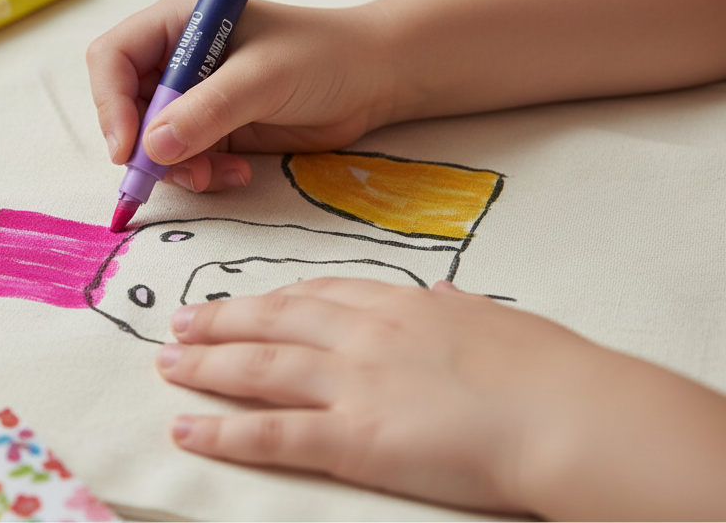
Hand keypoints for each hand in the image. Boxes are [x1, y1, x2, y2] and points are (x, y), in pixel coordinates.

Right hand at [86, 0, 396, 192]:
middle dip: (143, 145)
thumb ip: (208, 111)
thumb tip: (153, 147)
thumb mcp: (263, 79)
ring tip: (215, 177)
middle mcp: (176, 56)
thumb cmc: (323, 57)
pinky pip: (183, 159)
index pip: (113, 58)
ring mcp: (193, 95)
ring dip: (176, 167)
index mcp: (178, 21)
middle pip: (124, 105)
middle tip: (171, 174)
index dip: (111, 103)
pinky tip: (237, 175)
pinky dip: (201, 174)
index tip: (128, 147)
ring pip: (151, 141)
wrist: (375, 80)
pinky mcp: (212, 128)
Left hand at [157, 278, 725, 518]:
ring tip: (166, 365)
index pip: (317, 294)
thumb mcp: (494, 319)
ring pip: (258, 368)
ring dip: (205, 366)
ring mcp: (352, 384)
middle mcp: (362, 335)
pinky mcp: (353, 439)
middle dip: (220, 322)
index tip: (242, 301)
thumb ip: (453, 307)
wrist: (568, 413)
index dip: (270, 299)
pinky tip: (187, 430)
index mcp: (398, 305)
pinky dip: (223, 433)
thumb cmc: (548, 368)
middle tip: (178, 322)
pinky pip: (272, 435)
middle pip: (272, 321)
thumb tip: (438, 295)